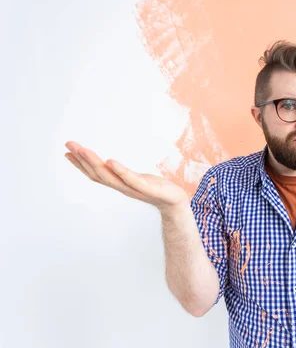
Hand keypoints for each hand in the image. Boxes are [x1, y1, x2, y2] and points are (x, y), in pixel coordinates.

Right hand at [64, 141, 188, 210]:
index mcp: (119, 183)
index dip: (80, 164)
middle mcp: (123, 187)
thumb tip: (111, 164)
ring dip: (95, 163)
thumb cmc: (156, 188)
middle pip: (97, 174)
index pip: (95, 174)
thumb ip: (123, 173)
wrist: (175, 202)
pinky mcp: (147, 189)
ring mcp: (134, 188)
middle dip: (82, 159)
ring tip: (84, 150)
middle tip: (69, 145)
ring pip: (110, 176)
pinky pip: (131, 180)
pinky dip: (120, 171)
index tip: (68, 151)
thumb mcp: (136, 178)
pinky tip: (111, 161)